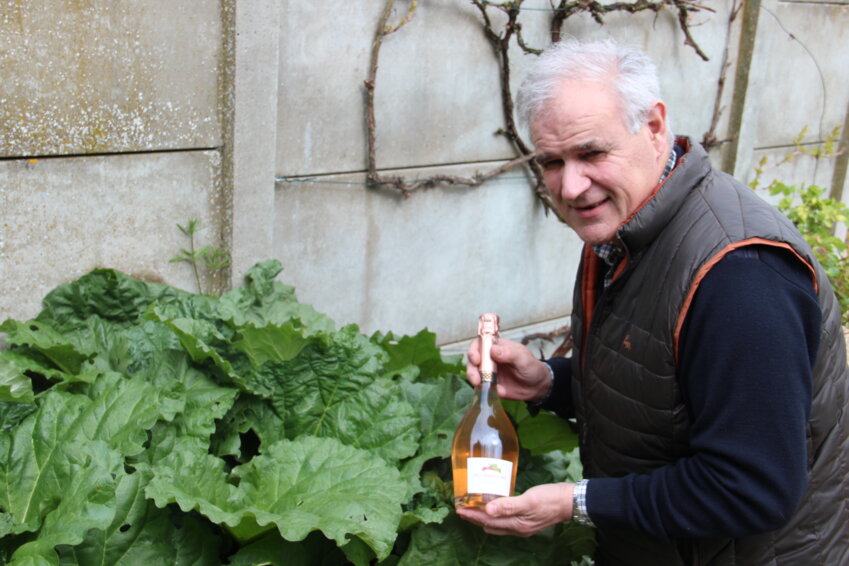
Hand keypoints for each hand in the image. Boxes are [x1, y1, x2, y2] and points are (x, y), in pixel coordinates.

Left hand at [456, 483, 573, 536]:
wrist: (569, 502)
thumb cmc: (550, 499)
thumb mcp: (528, 500)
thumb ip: (508, 505)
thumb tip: (487, 510)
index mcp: (516, 524)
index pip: (488, 521)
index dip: (472, 516)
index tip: (459, 510)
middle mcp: (517, 528)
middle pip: (490, 524)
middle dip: (475, 518)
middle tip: (463, 509)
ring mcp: (522, 525)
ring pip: (497, 524)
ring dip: (484, 517)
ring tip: (474, 508)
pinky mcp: (527, 520)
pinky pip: (505, 520)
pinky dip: (496, 515)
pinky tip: (495, 506)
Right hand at [466, 337, 551, 401]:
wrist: (538, 387)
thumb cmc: (532, 367)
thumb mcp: (524, 359)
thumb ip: (509, 354)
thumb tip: (493, 350)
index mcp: (497, 347)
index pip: (480, 344)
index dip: (475, 350)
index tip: (476, 359)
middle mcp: (490, 358)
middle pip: (473, 360)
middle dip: (471, 369)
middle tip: (475, 378)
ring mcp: (489, 372)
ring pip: (475, 374)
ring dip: (474, 380)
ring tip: (480, 385)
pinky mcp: (491, 385)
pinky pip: (483, 387)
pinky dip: (488, 390)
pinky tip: (500, 391)